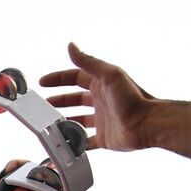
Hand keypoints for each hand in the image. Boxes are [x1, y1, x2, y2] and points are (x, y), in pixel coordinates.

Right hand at [39, 43, 155, 151]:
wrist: (148, 124)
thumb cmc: (133, 98)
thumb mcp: (109, 75)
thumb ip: (89, 61)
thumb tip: (71, 46)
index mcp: (101, 84)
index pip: (75, 77)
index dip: (59, 79)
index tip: (43, 82)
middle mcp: (101, 101)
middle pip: (75, 99)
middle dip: (59, 101)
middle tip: (44, 105)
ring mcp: (102, 120)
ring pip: (78, 120)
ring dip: (65, 121)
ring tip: (51, 124)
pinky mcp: (104, 138)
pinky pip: (85, 142)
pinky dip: (75, 143)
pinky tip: (65, 144)